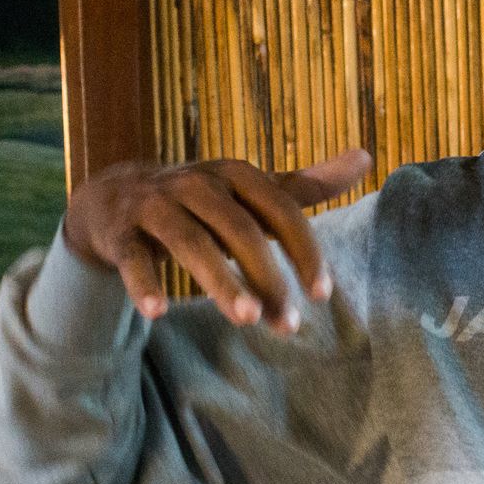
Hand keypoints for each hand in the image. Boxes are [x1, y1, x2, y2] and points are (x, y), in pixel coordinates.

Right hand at [62, 151, 371, 329]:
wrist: (116, 196)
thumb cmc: (203, 201)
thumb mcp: (252, 190)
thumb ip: (305, 184)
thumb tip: (367, 158)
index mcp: (235, 174)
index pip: (280, 209)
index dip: (304, 250)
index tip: (322, 294)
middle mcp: (196, 184)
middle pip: (239, 230)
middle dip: (267, 277)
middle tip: (289, 325)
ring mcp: (154, 205)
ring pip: (191, 243)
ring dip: (220, 281)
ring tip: (246, 319)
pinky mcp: (120, 232)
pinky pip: (133, 257)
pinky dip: (144, 282)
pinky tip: (158, 312)